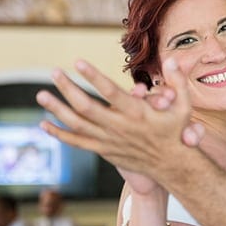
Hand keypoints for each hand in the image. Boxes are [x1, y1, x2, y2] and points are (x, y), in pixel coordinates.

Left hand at [35, 59, 193, 176]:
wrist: (171, 165)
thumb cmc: (176, 131)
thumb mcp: (184, 106)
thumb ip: (178, 82)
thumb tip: (171, 60)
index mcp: (137, 114)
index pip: (110, 92)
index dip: (93, 76)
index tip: (78, 62)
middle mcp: (120, 127)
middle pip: (86, 107)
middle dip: (68, 88)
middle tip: (54, 72)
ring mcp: (109, 140)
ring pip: (77, 125)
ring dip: (57, 109)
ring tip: (41, 95)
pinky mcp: (104, 150)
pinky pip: (77, 142)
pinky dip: (59, 134)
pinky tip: (44, 124)